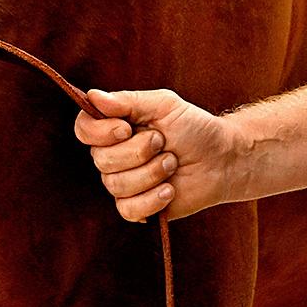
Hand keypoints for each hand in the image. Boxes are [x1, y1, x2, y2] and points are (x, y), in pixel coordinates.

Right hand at [73, 87, 238, 221]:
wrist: (221, 159)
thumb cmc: (193, 127)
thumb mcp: (163, 105)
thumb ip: (128, 101)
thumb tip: (93, 97)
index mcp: (115, 127)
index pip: (84, 129)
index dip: (100, 132)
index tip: (126, 128)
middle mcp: (113, 155)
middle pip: (101, 160)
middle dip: (138, 152)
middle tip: (163, 143)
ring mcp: (124, 183)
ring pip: (116, 185)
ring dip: (151, 173)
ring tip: (172, 163)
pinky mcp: (137, 208)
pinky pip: (128, 209)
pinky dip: (152, 200)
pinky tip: (169, 189)